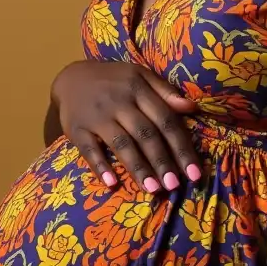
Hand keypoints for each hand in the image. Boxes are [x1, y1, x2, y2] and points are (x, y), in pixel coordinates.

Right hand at [51, 60, 200, 192]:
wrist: (72, 77)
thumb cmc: (114, 81)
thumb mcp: (140, 76)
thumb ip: (166, 91)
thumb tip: (192, 108)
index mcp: (138, 89)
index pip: (165, 120)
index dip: (181, 147)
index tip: (194, 173)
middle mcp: (119, 102)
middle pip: (145, 134)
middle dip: (162, 161)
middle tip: (175, 186)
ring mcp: (97, 116)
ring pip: (121, 144)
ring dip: (138, 167)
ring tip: (153, 189)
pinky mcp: (76, 128)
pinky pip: (88, 149)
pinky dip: (99, 165)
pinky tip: (111, 183)